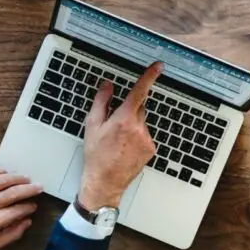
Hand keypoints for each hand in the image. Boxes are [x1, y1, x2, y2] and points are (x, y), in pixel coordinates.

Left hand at [0, 167, 42, 249]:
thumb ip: (11, 236)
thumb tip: (26, 222)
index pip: (18, 210)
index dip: (29, 207)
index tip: (34, 206)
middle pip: (14, 192)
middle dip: (30, 189)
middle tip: (39, 187)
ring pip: (2, 180)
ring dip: (17, 177)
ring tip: (26, 178)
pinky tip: (6, 172)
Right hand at [79, 61, 163, 209]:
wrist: (104, 182)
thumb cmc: (96, 155)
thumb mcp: (92, 126)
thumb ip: (101, 102)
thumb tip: (108, 86)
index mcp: (123, 119)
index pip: (139, 92)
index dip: (149, 76)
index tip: (158, 66)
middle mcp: (138, 128)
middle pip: (139, 108)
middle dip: (128, 111)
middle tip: (114, 126)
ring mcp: (146, 139)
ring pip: (142, 123)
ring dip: (132, 126)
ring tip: (118, 142)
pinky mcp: (150, 149)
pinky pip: (145, 136)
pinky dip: (137, 138)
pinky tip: (125, 148)